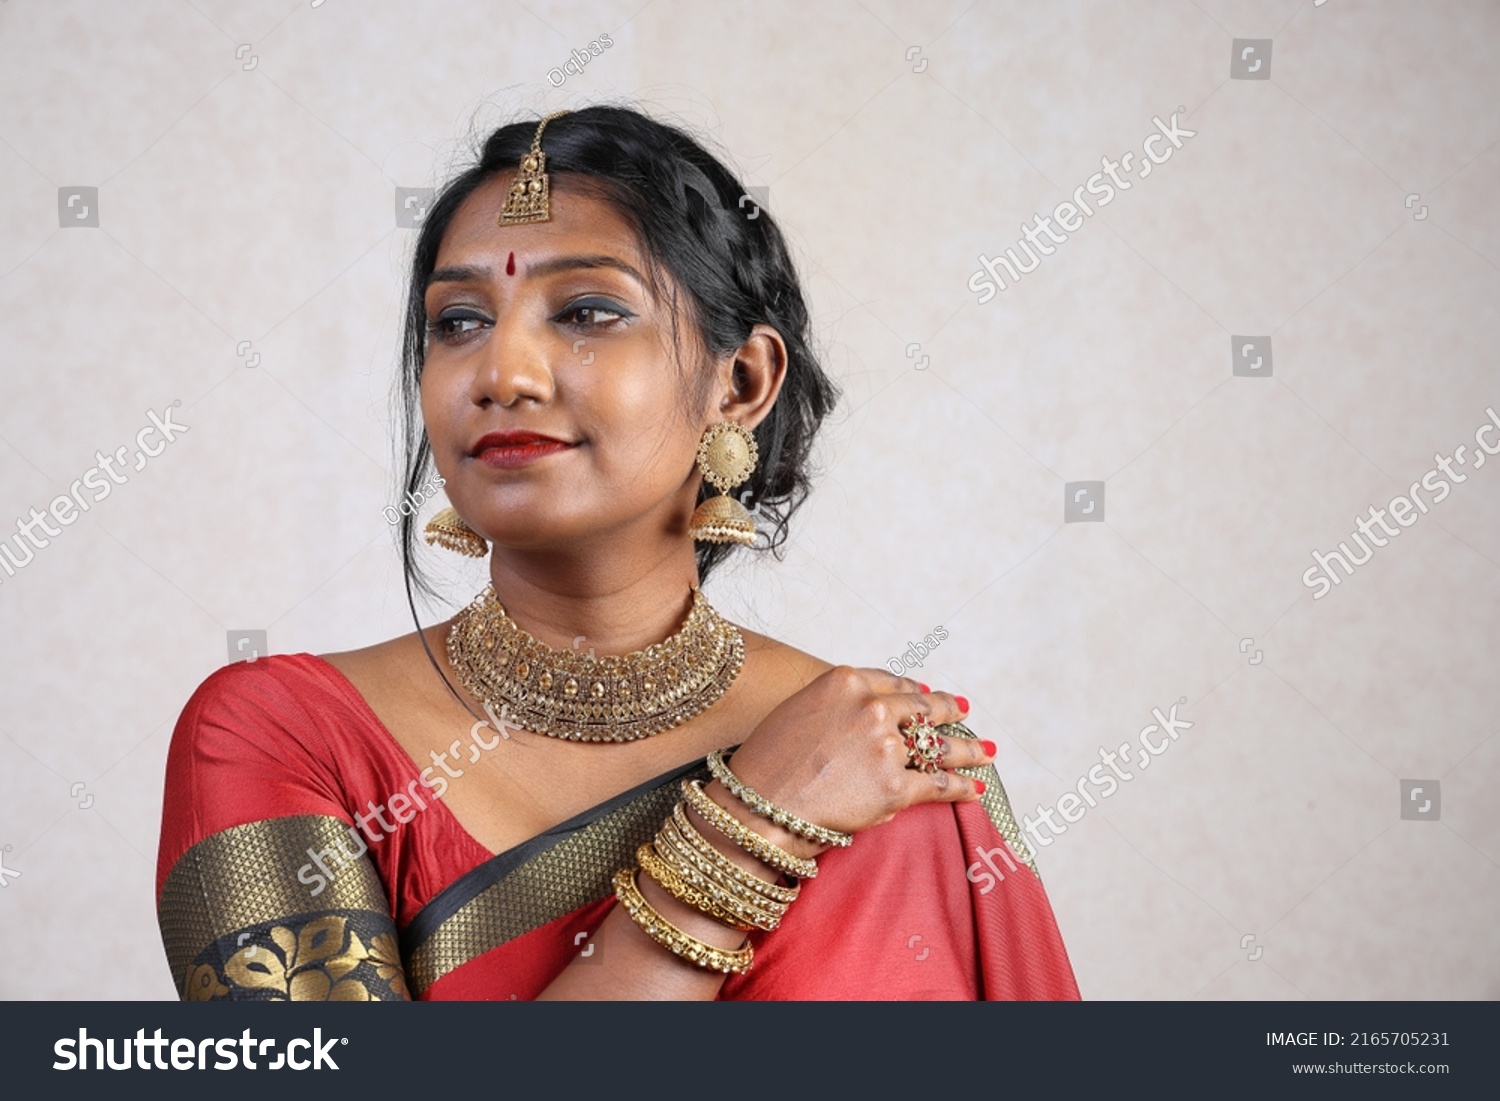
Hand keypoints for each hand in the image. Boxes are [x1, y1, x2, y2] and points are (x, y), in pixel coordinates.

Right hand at [715, 666, 991, 852]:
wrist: (758, 807)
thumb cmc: (765, 764)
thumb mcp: (797, 711)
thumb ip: (834, 706)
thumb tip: (861, 715)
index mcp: (846, 681)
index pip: (892, 682)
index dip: (913, 690)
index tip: (924, 693)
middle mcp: (872, 708)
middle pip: (921, 708)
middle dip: (946, 710)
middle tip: (962, 710)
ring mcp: (887, 747)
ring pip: (939, 745)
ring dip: (967, 749)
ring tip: (985, 751)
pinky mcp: (897, 787)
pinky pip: (939, 785)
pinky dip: (962, 787)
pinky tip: (976, 787)